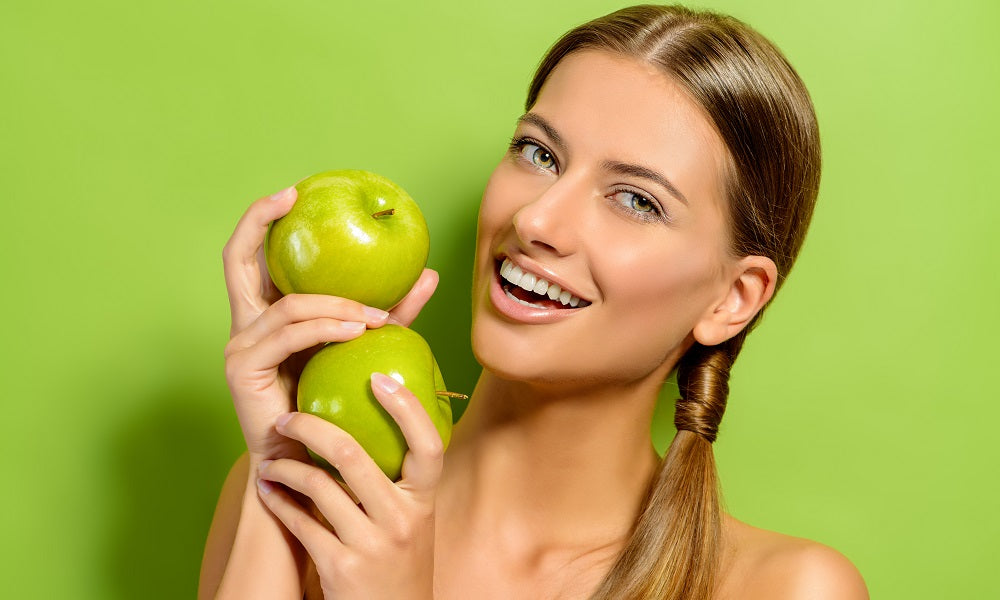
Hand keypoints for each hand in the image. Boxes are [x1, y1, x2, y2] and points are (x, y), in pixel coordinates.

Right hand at [222, 186, 438, 459]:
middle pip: (236, 259)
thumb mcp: (362, 347)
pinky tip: (357, 329)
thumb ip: (389, 313)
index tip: (293, 193)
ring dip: (337, 303)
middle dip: (259, 221)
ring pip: (288, 304)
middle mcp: (245, 323)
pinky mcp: (244, 369)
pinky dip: (326, 326)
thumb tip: (429, 274)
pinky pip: (290, 334)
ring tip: (375, 313)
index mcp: (266, 313)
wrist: (306, 465)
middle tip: (292, 198)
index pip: (251, 256)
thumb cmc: (333, 405)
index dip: (262, 218)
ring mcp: (240, 346)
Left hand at [256, 373, 442, 599]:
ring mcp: (371, 545)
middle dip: (310, 428)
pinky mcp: (340, 568)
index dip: (406, 407)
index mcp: (424, 500)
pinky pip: (300, 523)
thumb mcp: (413, 518)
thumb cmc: (400, 560)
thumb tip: (375, 420)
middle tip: (287, 417)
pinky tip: (269, 491)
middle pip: (351, 455)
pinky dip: (279, 502)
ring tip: (269, 461)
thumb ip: (400, 479)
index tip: (378, 377)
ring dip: (285, 469)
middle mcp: (402, 519)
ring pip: (318, 487)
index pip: (428, 443)